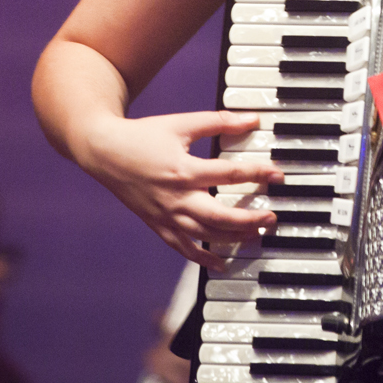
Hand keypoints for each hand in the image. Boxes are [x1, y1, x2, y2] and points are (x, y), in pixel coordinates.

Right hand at [77, 110, 283, 269]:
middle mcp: (176, 198)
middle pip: (220, 216)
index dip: (258, 173)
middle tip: (272, 217)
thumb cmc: (143, 136)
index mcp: (184, 170)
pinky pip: (183, 248)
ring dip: (234, 239)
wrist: (104, 152)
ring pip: (205, 236)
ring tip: (257, 235)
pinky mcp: (158, 225)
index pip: (230, 174)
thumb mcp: (182, 123)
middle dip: (250, 219)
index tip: (279, 175)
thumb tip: (253, 119)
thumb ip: (219, 121)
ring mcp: (166, 216)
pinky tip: (222, 263)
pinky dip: (203, 259)